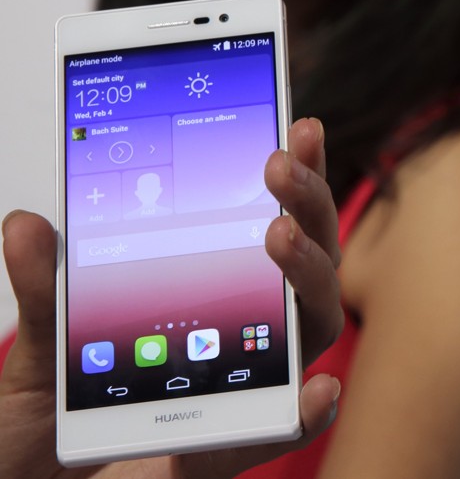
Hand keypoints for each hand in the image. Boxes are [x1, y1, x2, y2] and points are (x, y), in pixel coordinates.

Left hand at [0, 118, 344, 477]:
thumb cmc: (41, 435)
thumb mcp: (40, 350)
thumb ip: (46, 291)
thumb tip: (28, 223)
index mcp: (211, 301)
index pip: (268, 230)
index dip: (294, 181)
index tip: (293, 127)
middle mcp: (240, 340)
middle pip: (305, 269)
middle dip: (308, 207)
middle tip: (279, 165)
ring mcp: (239, 391)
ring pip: (310, 332)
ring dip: (309, 278)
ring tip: (279, 236)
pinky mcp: (221, 450)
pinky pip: (276, 433)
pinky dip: (305, 414)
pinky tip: (316, 390)